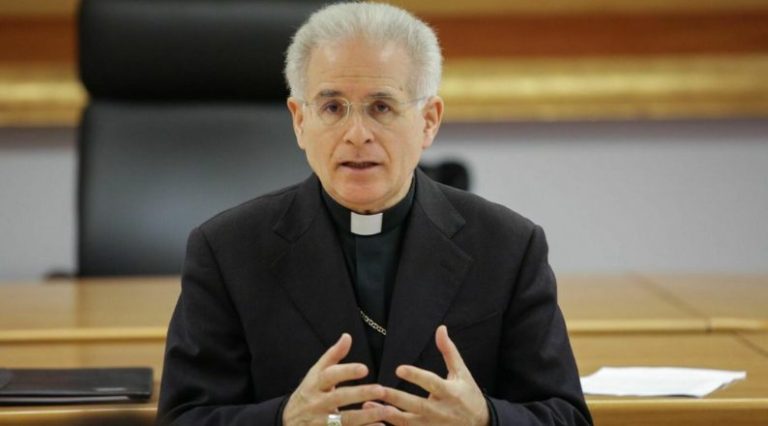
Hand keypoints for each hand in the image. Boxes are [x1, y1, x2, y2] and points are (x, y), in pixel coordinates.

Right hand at [283, 333, 388, 425]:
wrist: (287, 423)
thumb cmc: (308, 393)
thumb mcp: (315, 374)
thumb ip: (333, 356)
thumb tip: (347, 336)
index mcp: (314, 384)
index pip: (330, 376)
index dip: (346, 372)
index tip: (365, 368)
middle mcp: (316, 403)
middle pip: (339, 398)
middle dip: (360, 394)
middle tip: (381, 389)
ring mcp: (320, 421)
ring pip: (345, 419)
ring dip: (367, 416)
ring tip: (387, 410)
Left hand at [370, 325, 489, 425]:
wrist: (481, 425)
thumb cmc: (469, 395)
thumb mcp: (461, 372)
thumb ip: (449, 351)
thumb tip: (441, 328)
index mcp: (450, 392)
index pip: (432, 383)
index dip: (416, 376)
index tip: (399, 369)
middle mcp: (441, 411)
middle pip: (416, 405)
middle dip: (396, 398)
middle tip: (377, 390)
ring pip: (409, 423)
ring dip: (389, 415)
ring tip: (369, 405)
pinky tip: (376, 420)